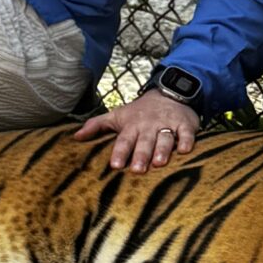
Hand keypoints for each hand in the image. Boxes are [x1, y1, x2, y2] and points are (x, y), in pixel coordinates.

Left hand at [73, 90, 200, 172]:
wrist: (169, 93)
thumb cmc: (139, 111)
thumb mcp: (117, 116)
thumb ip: (97, 126)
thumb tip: (76, 137)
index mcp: (132, 126)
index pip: (124, 140)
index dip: (120, 152)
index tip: (115, 165)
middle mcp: (149, 126)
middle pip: (145, 142)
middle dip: (141, 155)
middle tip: (138, 170)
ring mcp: (168, 125)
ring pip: (165, 138)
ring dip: (162, 150)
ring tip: (160, 163)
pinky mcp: (185, 124)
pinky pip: (187, 134)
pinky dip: (187, 141)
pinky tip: (186, 150)